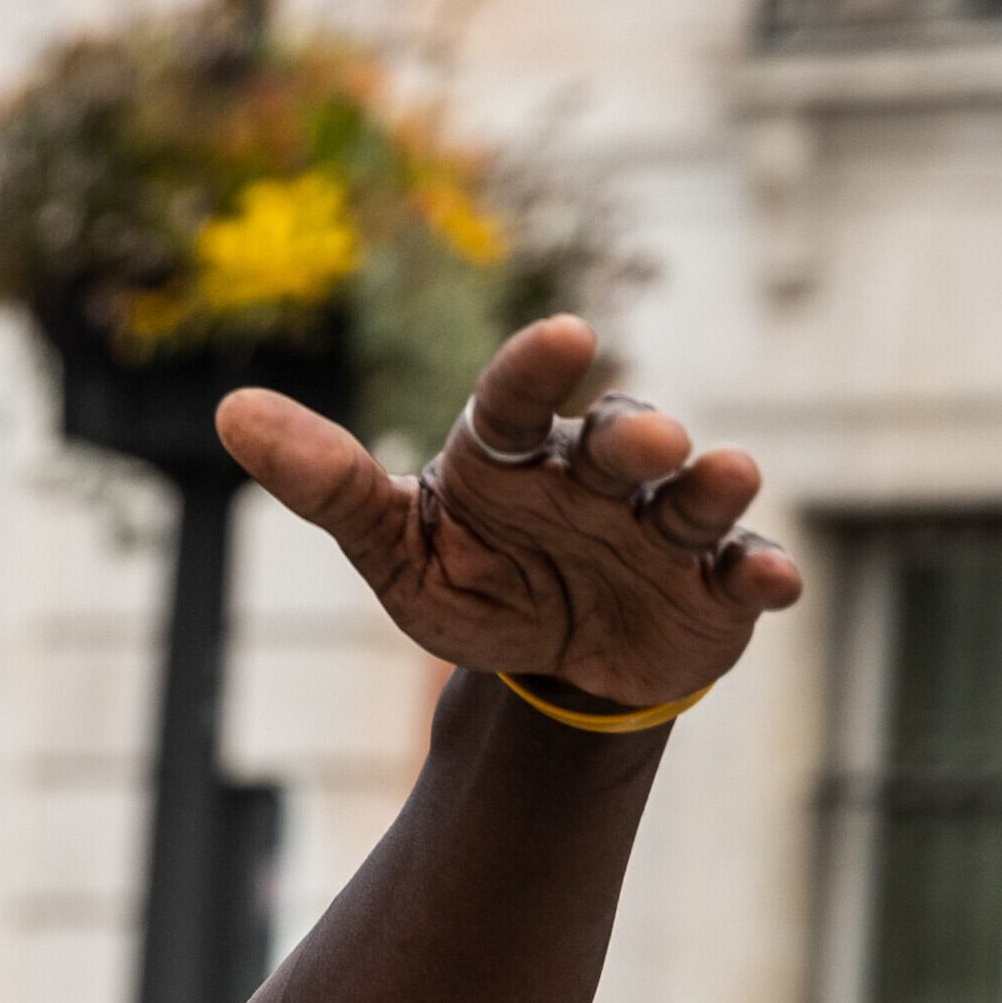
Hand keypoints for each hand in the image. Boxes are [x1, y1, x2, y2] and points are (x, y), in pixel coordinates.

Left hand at [224, 316, 802, 711]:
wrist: (550, 666)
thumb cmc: (476, 583)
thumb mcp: (393, 549)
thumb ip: (327, 486)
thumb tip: (231, 410)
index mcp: (517, 456)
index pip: (519, 400)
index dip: (538, 369)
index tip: (563, 336)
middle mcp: (600, 475)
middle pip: (622, 439)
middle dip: (636, 436)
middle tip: (643, 442)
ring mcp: (664, 526)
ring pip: (694, 494)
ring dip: (712, 485)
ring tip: (721, 473)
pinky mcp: (714, 584)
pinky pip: (745, 570)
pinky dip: (761, 572)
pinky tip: (770, 584)